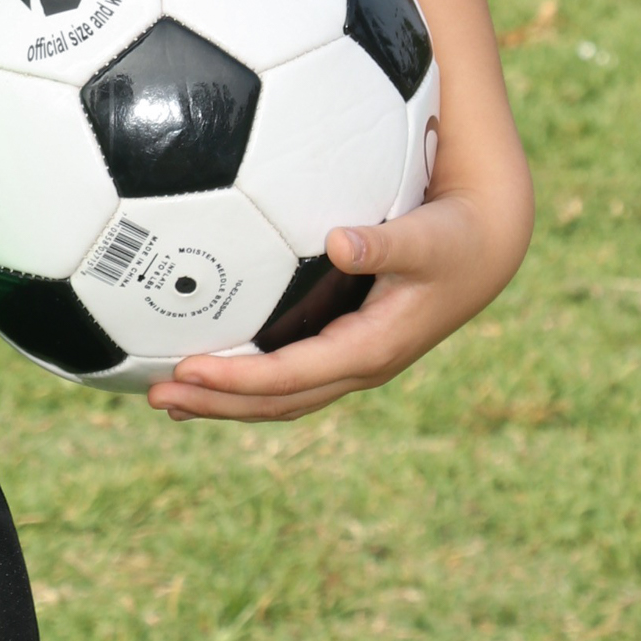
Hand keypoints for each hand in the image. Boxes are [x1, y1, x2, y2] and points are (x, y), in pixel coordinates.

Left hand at [146, 190, 517, 422]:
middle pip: (276, 401)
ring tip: (167, 399)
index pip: (290, 376)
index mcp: (371, 348)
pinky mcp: (345, 347)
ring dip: (224, 401)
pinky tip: (207, 370)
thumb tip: (337, 241)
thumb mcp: (425, 238)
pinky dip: (245, 382)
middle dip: (216, 403)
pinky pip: (287, 376)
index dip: (237, 378)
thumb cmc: (453, 237)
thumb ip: (384, 242)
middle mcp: (358, 366)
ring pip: (279, 397)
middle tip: (155, 396)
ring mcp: (351, 362)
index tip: (186, 368)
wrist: (486, 249)